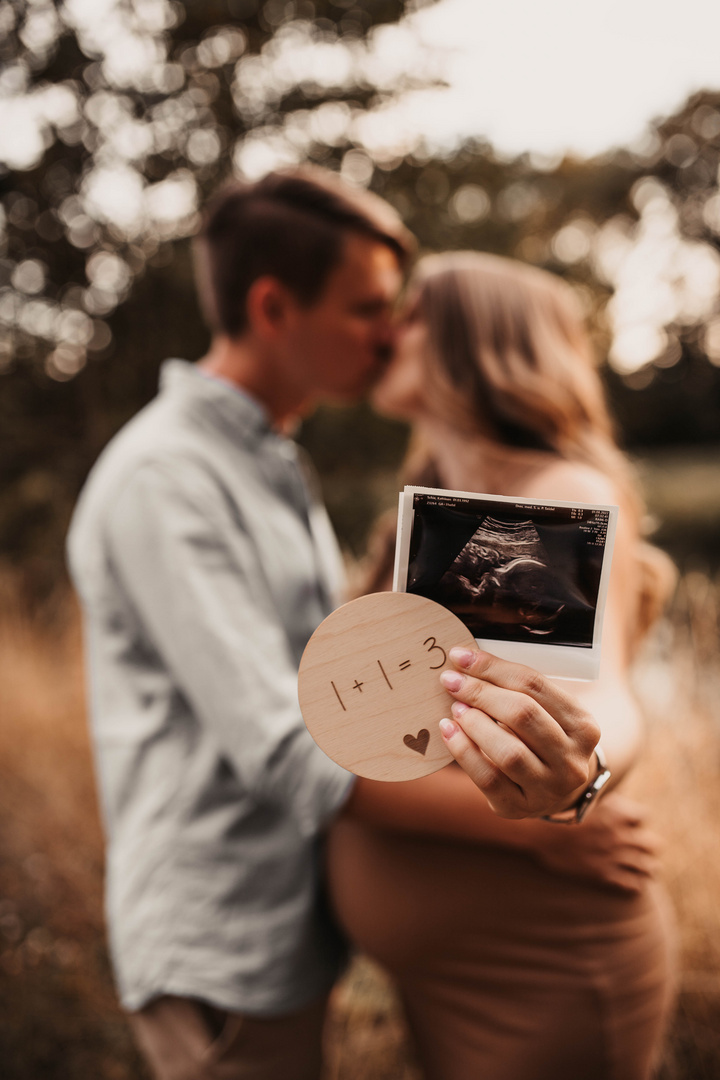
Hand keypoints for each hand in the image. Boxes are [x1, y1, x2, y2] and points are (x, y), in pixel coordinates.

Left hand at [438, 647, 600, 818]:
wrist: (554, 788)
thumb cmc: (541, 736)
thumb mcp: (545, 710)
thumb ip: (517, 688)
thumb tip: (467, 660)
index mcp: (583, 725)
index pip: (535, 685)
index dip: (493, 668)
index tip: (460, 656)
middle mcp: (572, 760)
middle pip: (523, 715)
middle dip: (481, 693)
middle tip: (451, 681)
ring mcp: (549, 788)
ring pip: (508, 751)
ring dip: (474, 724)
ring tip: (454, 707)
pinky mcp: (519, 808)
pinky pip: (488, 778)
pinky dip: (464, 751)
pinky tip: (448, 731)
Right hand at [531, 793, 661, 891]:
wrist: (540, 834)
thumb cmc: (560, 813)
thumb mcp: (585, 799)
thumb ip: (605, 803)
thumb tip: (617, 802)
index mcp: (617, 812)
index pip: (644, 816)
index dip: (636, 820)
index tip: (629, 823)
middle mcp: (621, 834)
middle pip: (653, 843)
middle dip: (647, 845)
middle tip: (641, 848)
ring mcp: (615, 856)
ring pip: (648, 866)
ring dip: (646, 866)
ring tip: (646, 868)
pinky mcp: (605, 876)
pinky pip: (634, 885)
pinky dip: (635, 884)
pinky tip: (633, 882)